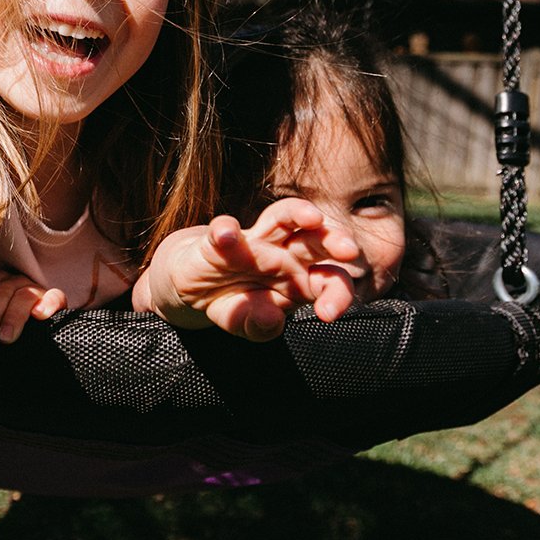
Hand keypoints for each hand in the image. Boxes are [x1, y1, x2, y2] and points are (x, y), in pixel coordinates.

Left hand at [0, 270, 66, 344]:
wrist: (33, 341)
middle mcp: (14, 282)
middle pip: (0, 291)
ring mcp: (35, 290)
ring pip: (23, 295)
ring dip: (13, 315)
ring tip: (5, 337)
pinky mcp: (55, 301)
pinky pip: (55, 297)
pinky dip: (47, 304)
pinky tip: (39, 316)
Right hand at [133, 200, 364, 340]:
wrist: (191, 289)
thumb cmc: (231, 303)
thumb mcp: (244, 323)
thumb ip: (259, 326)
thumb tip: (272, 318)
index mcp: (300, 279)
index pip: (330, 280)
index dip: (338, 293)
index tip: (329, 313)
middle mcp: (284, 253)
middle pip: (316, 240)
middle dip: (334, 241)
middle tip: (348, 249)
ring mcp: (254, 241)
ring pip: (282, 217)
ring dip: (298, 213)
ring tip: (311, 217)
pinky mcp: (220, 237)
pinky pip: (224, 229)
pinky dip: (225, 230)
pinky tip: (225, 234)